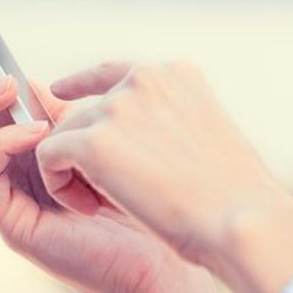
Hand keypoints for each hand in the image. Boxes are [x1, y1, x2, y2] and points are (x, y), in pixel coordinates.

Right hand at [0, 29, 249, 292]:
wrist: (164, 259)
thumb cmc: (136, 200)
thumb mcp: (95, 140)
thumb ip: (59, 114)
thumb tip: (30, 79)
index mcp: (18, 152)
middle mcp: (2, 175)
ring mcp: (2, 201)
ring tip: (6, 84)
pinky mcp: (11, 226)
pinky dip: (1, 144)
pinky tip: (36, 130)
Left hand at [36, 61, 292, 292]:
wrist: (242, 222)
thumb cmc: (235, 198)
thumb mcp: (207, 138)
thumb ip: (169, 122)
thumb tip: (140, 136)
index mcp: (176, 74)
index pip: (114, 71)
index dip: (81, 83)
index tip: (59, 93)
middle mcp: (144, 80)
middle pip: (85, 113)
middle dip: (86, 153)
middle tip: (105, 196)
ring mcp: (117, 107)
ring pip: (64, 136)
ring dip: (73, 173)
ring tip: (101, 207)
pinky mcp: (93, 141)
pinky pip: (49, 156)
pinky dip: (59, 186)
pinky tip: (88, 209)